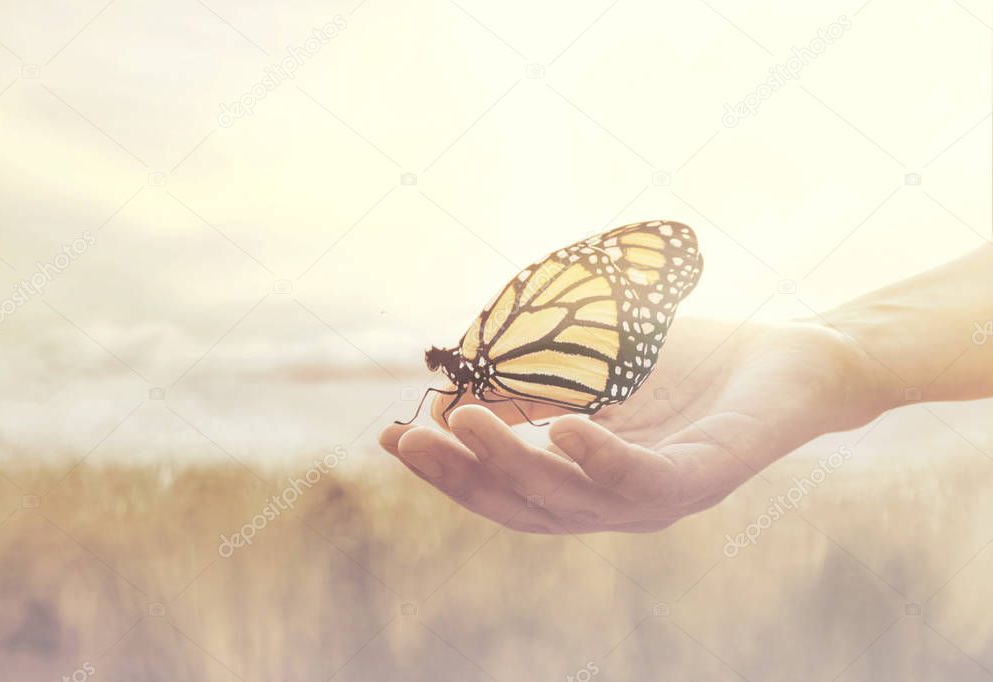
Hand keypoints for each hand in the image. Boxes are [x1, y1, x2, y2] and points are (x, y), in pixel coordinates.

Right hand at [379, 318, 887, 532]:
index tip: (389, 435)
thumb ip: (533, 387)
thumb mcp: (595, 370)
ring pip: (572, 500)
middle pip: (524, 506)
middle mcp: (617, 503)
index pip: (503, 489)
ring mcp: (661, 498)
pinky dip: (600, 459)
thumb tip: (457, 391)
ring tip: (464, 425)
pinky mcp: (707, 478)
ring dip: (513, 464)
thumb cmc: (693, 366)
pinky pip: (645, 481)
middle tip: (410, 436)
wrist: (795, 359)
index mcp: (587, 482)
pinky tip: (564, 429)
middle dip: (461, 475)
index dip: (444, 469)